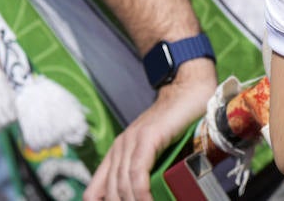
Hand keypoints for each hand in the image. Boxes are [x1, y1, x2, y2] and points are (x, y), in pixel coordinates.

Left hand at [84, 58, 216, 200]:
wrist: (189, 92)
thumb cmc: (178, 126)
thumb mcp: (156, 155)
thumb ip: (147, 174)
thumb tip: (147, 196)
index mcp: (117, 155)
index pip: (94, 193)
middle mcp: (119, 149)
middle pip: (109, 193)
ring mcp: (131, 142)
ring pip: (122, 186)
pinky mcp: (147, 138)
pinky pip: (137, 174)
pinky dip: (142, 193)